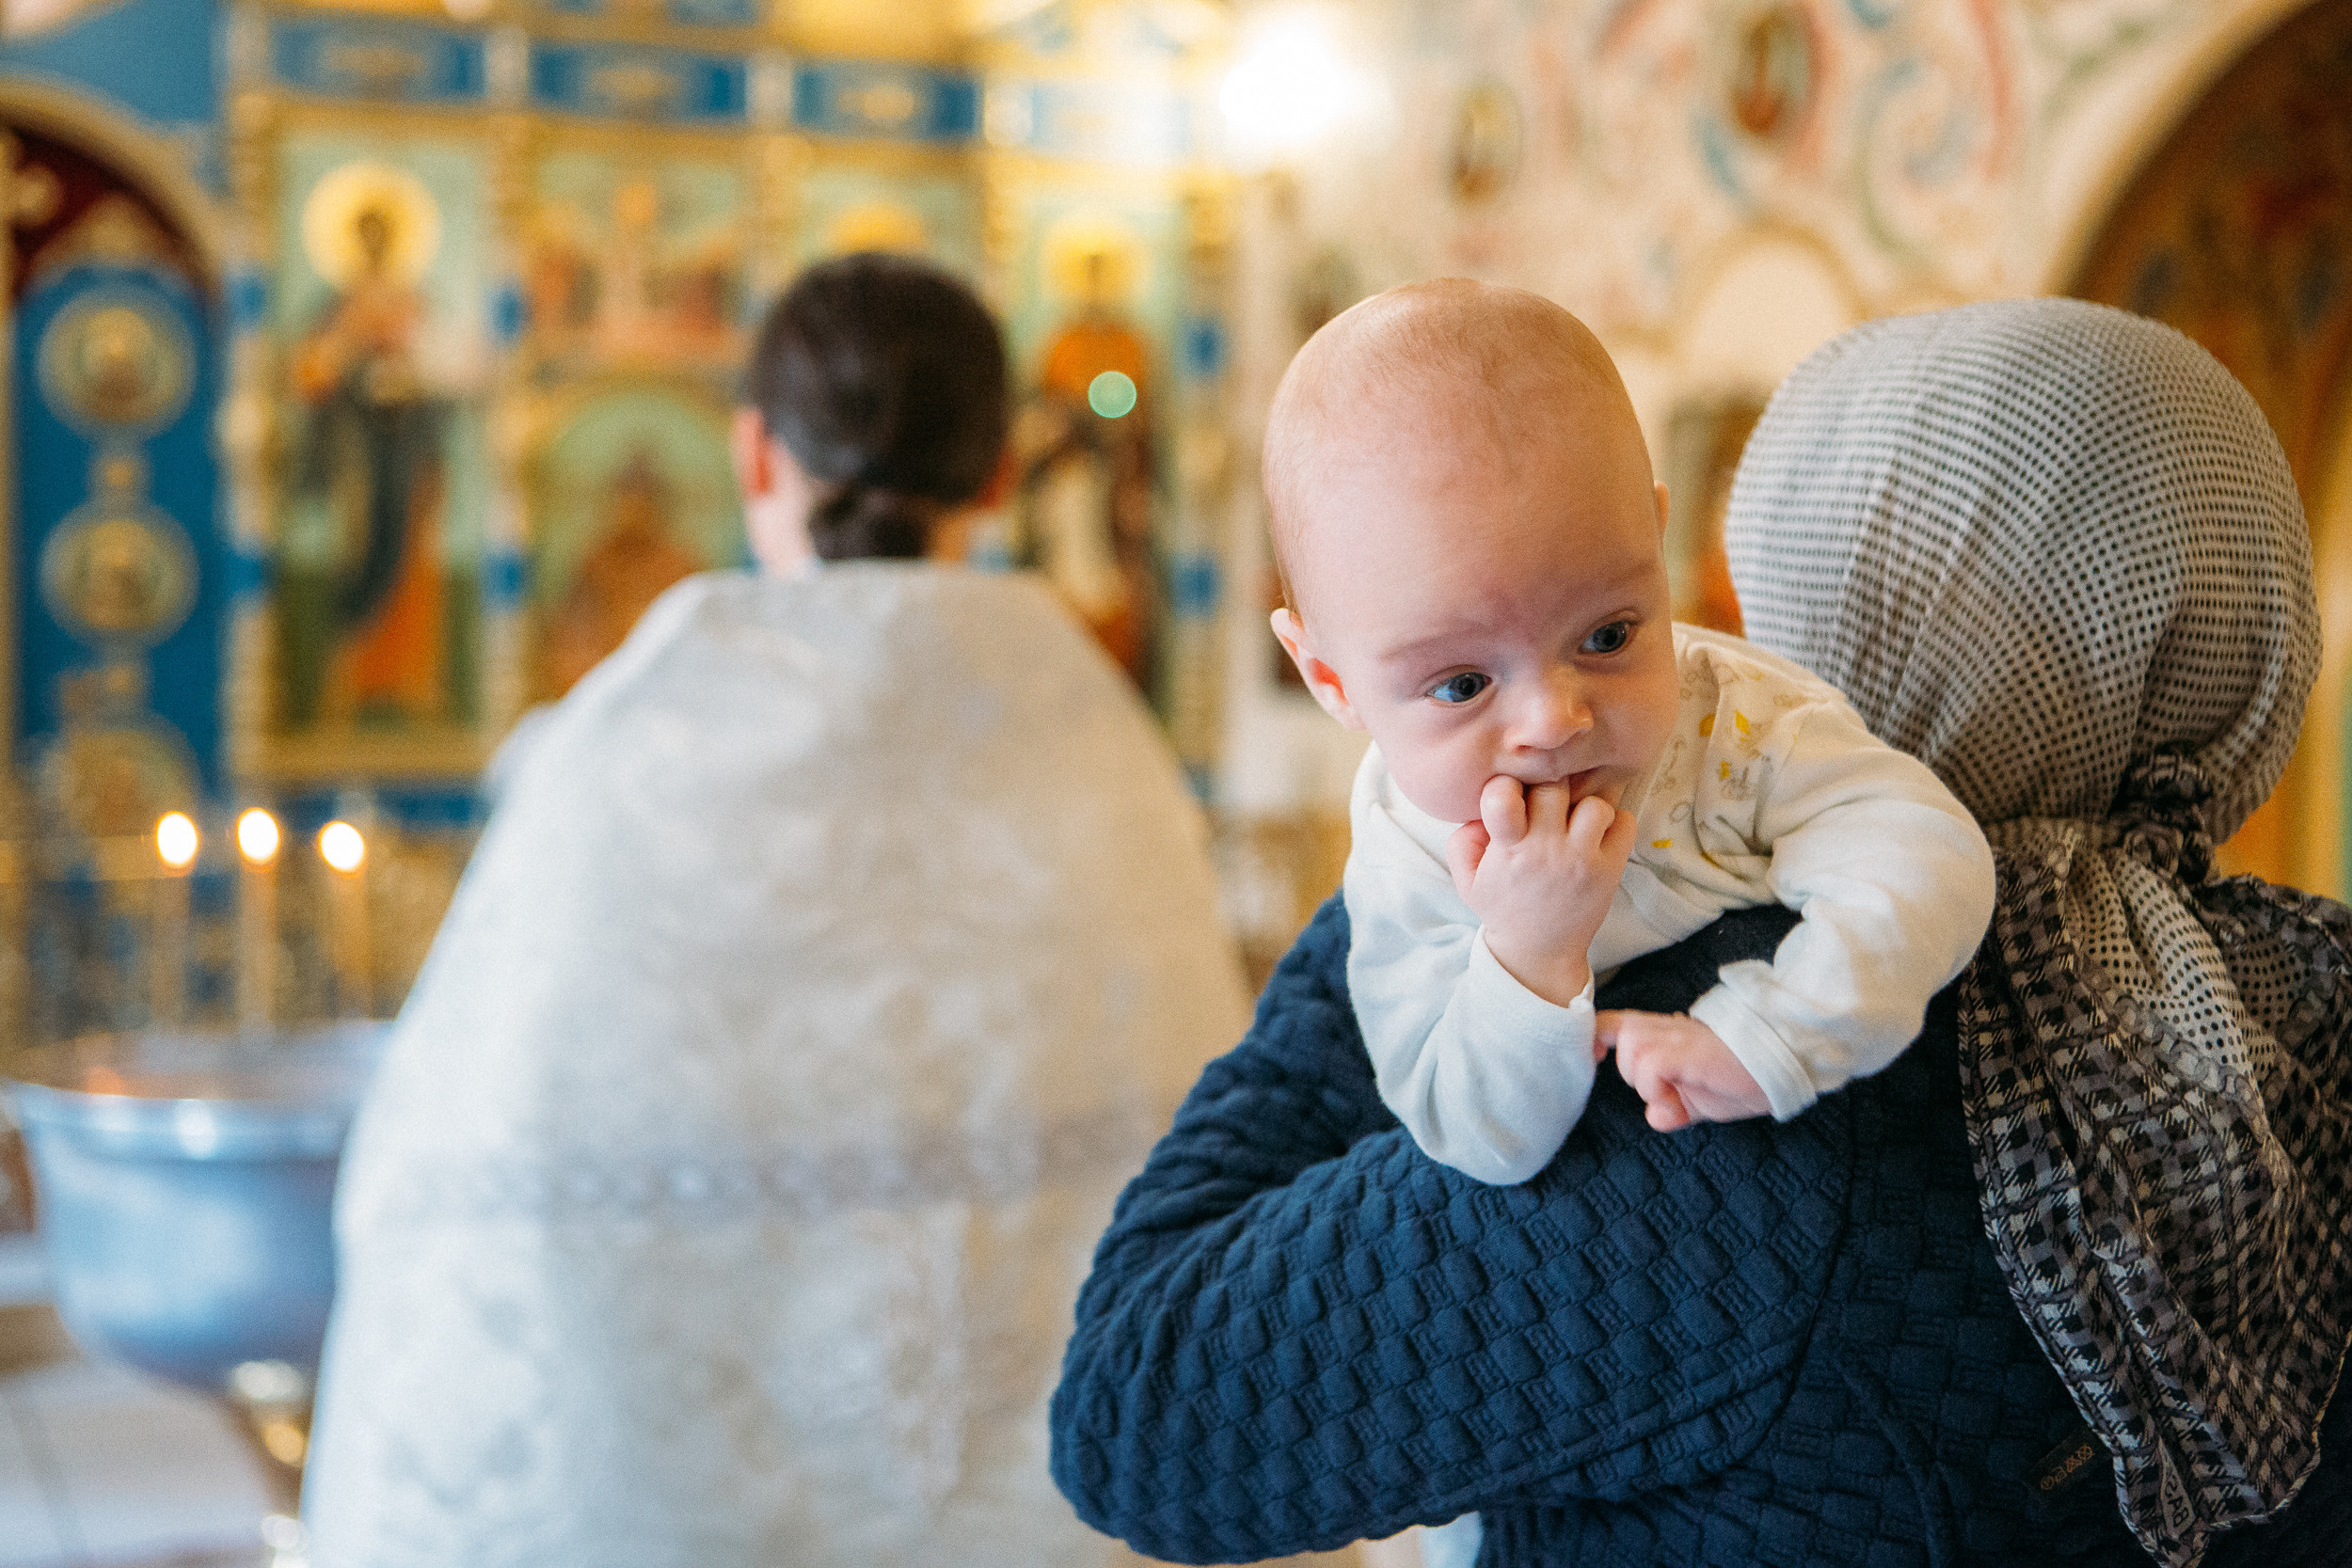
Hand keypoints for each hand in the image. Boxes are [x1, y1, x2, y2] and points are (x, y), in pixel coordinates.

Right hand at [1445, 774, 1634, 1006]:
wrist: (1540, 951)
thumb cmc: (1504, 908)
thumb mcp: (1467, 880)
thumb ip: (1461, 841)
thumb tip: (1480, 812)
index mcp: (1508, 850)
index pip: (1502, 796)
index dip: (1504, 786)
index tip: (1508, 797)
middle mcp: (1546, 851)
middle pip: (1553, 787)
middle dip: (1548, 786)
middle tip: (1546, 800)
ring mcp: (1582, 860)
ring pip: (1595, 802)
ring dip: (1586, 804)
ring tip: (1575, 818)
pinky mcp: (1610, 869)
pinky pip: (1625, 822)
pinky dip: (1616, 819)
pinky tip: (1597, 831)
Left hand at [1595, 1011, 1770, 1130]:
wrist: (1785, 1062)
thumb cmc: (1746, 1077)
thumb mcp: (1701, 1099)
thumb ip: (1674, 1106)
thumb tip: (1654, 1117)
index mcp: (1667, 1034)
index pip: (1615, 1021)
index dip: (1597, 1036)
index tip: (1598, 1056)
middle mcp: (1668, 1029)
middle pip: (1617, 1035)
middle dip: (1631, 1074)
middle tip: (1666, 1096)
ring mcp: (1677, 1036)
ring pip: (1630, 1051)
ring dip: (1645, 1084)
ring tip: (1675, 1098)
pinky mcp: (1687, 1050)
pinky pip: (1649, 1066)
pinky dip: (1656, 1089)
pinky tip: (1678, 1103)